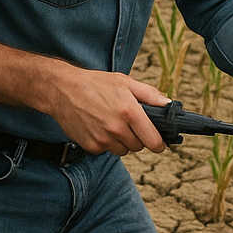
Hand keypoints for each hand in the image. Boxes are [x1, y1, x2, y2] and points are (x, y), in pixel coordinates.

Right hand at [42, 65, 169, 156]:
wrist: (63, 90)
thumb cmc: (95, 84)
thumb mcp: (125, 82)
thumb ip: (150, 95)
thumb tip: (169, 105)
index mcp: (129, 111)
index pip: (153, 140)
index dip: (159, 143)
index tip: (159, 143)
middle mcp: (117, 128)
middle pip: (139, 146)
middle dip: (138, 137)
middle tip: (129, 123)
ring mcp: (103, 139)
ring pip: (123, 150)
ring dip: (122, 141)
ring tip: (112, 123)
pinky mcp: (91, 146)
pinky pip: (106, 150)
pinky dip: (106, 142)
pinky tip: (99, 127)